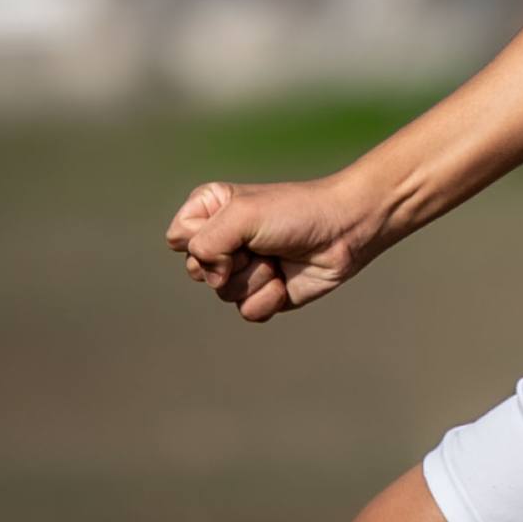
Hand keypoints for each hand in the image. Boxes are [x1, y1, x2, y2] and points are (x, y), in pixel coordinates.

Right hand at [163, 174, 380, 322]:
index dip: (202, 241)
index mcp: (211, 209)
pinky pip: (245, 312)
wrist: (344, 232)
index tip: (235, 226)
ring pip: (222, 294)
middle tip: (260, 244)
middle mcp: (222, 239)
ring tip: (277, 259)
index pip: (177, 237)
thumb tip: (210, 276)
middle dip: (230, 263)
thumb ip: (205, 242)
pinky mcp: (262, 293)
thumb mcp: (243, 214)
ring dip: (255, 279)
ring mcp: (242, 268)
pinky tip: (285, 281)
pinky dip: (267, 300)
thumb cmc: (296, 212)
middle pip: (196, 270)